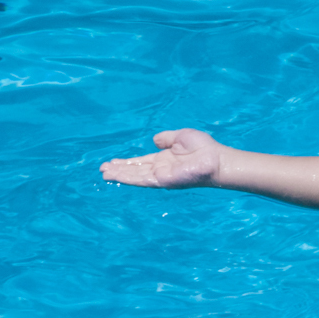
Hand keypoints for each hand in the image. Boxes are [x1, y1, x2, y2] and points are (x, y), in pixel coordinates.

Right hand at [101, 128, 224, 188]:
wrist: (215, 159)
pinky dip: (128, 178)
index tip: (112, 162)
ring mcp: (161, 176)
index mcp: (164, 159)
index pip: (141, 162)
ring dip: (119, 175)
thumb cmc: (203, 148)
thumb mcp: (180, 137)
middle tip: (102, 169)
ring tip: (104, 173)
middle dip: (119, 170)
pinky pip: (142, 180)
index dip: (126, 163)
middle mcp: (161, 169)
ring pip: (135, 177)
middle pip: (135, 171)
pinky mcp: (163, 181)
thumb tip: (155, 140)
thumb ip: (166, 139)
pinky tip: (116, 176)